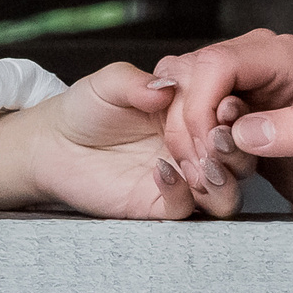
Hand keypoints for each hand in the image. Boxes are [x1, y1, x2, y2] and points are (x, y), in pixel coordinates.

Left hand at [0, 63, 234, 217]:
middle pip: (239, 158)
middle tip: (219, 138)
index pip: (230, 115)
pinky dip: (181, 193)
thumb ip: (137, 83)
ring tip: (202, 164)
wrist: (53, 144)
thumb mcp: (110, 82)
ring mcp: (181, 180)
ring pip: (224, 193)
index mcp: (192, 113)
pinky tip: (162, 171)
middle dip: (236, 150)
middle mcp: (193, 148)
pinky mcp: (158, 206)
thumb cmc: (85, 107)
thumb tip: (165, 87)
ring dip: (222, 180)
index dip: (235, 111)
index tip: (227, 105)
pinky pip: (185, 210)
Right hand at [148, 29, 292, 216]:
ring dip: (186, 142)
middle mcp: (258, 62)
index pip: (216, 63)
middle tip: (211, 172)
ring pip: (180, 98)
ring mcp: (241, 85)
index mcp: (286, 58)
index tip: (209, 151)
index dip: (199, 106)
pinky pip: (187, 120)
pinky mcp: (229, 112)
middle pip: (188, 77)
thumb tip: (245, 129)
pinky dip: (190, 150)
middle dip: (188, 129)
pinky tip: (217, 175)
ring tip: (218, 176)